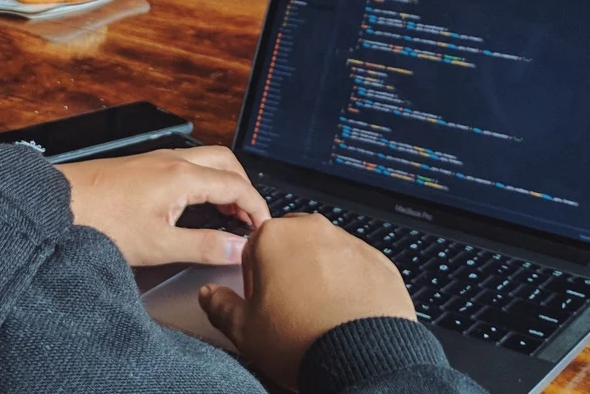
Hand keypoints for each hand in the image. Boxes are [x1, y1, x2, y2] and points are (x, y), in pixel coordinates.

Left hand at [59, 145, 268, 266]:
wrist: (58, 203)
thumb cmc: (102, 221)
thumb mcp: (158, 244)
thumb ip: (203, 246)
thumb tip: (238, 250)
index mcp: (183, 176)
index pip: (237, 184)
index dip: (257, 207)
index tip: (266, 230)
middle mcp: (173, 160)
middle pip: (226, 162)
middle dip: (244, 188)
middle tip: (251, 219)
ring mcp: (157, 160)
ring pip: (205, 161)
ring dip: (224, 183)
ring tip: (228, 215)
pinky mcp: (143, 167)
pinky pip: (187, 166)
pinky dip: (204, 182)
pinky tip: (195, 206)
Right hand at [199, 213, 414, 391]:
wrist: (364, 358)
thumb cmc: (302, 340)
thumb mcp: (246, 331)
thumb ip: (221, 306)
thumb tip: (210, 295)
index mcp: (274, 237)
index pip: (253, 249)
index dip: (255, 281)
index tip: (263, 304)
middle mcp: (313, 230)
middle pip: (291, 246)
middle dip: (288, 271)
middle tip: (291, 309)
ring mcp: (348, 243)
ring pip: (325, 254)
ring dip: (320, 276)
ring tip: (321, 316)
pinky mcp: (378, 261)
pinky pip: (357, 268)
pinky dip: (351, 285)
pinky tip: (347, 314)